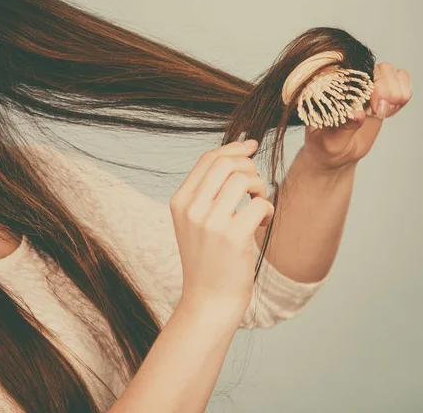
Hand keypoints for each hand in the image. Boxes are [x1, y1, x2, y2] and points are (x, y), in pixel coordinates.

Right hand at [170, 140, 273, 320]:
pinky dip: (267, 210)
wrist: (208, 301)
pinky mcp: (232, 238)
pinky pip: (259, 204)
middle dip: (248, 165)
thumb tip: (238, 152)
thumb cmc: (209, 258)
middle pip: (226, 163)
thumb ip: (209, 190)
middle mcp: (191, 209)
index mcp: (180, 201)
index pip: (208, 159)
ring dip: (260, 187)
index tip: (251, 146)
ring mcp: (210, 223)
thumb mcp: (196, 221)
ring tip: (259, 204)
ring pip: (244, 179)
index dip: (234, 148)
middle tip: (255, 185)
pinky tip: (263, 223)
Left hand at [302, 62, 412, 170]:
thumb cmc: (326, 145)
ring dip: (395, 94)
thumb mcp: (331, 141)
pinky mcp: (381, 89)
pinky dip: (402, 95)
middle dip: (386, 91)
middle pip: (378, 68)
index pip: (353, 70)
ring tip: (382, 114)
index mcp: (329, 85)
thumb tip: (357, 113)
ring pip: (392, 72)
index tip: (372, 108)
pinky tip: (389, 111)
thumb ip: (344, 127)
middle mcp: (348, 79)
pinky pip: (402, 79)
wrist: (336, 153)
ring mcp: (365, 82)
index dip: (368, 84)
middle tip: (380, 113)